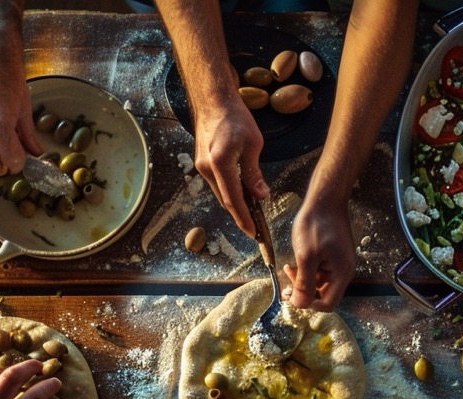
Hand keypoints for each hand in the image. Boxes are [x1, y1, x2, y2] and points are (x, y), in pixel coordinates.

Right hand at [192, 102, 267, 235]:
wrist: (213, 100)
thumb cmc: (235, 117)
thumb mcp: (253, 144)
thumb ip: (254, 173)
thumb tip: (261, 196)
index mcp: (220, 163)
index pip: (233, 199)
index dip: (244, 219)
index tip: (253, 233)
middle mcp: (206, 168)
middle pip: (225, 200)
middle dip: (241, 215)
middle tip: (257, 227)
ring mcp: (201, 165)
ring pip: (220, 192)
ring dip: (235, 203)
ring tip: (253, 213)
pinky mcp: (201, 162)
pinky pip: (217, 183)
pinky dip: (229, 191)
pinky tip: (242, 193)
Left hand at [283, 199, 355, 310]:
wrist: (325, 199)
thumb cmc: (316, 225)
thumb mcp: (306, 256)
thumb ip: (304, 283)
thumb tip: (300, 305)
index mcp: (341, 274)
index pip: (328, 304)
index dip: (309, 304)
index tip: (292, 294)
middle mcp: (343, 271)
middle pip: (323, 294)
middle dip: (304, 291)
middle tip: (286, 284)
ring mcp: (338, 262)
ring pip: (319, 282)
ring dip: (303, 280)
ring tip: (288, 269)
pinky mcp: (332, 255)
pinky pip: (319, 270)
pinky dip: (307, 270)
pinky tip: (295, 262)